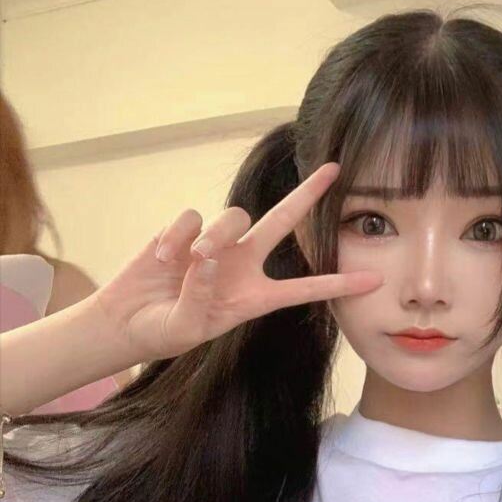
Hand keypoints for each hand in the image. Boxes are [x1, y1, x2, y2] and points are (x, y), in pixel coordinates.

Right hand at [90, 162, 381, 362]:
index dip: (338, 285)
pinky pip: (191, 218)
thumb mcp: (187, 326)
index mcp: (254, 297)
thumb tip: (208, 258)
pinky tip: (160, 259)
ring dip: (213, 236)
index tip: (375, 280)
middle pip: (283, 221)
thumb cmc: (163, 331)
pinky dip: (176, 237)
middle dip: (308, 194)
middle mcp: (243, 264)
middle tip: (335, 169)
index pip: (304, 289)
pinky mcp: (186, 229)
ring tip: (186, 261)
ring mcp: (216, 243)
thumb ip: (200, 296)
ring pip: (233, 217)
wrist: (127, 320)